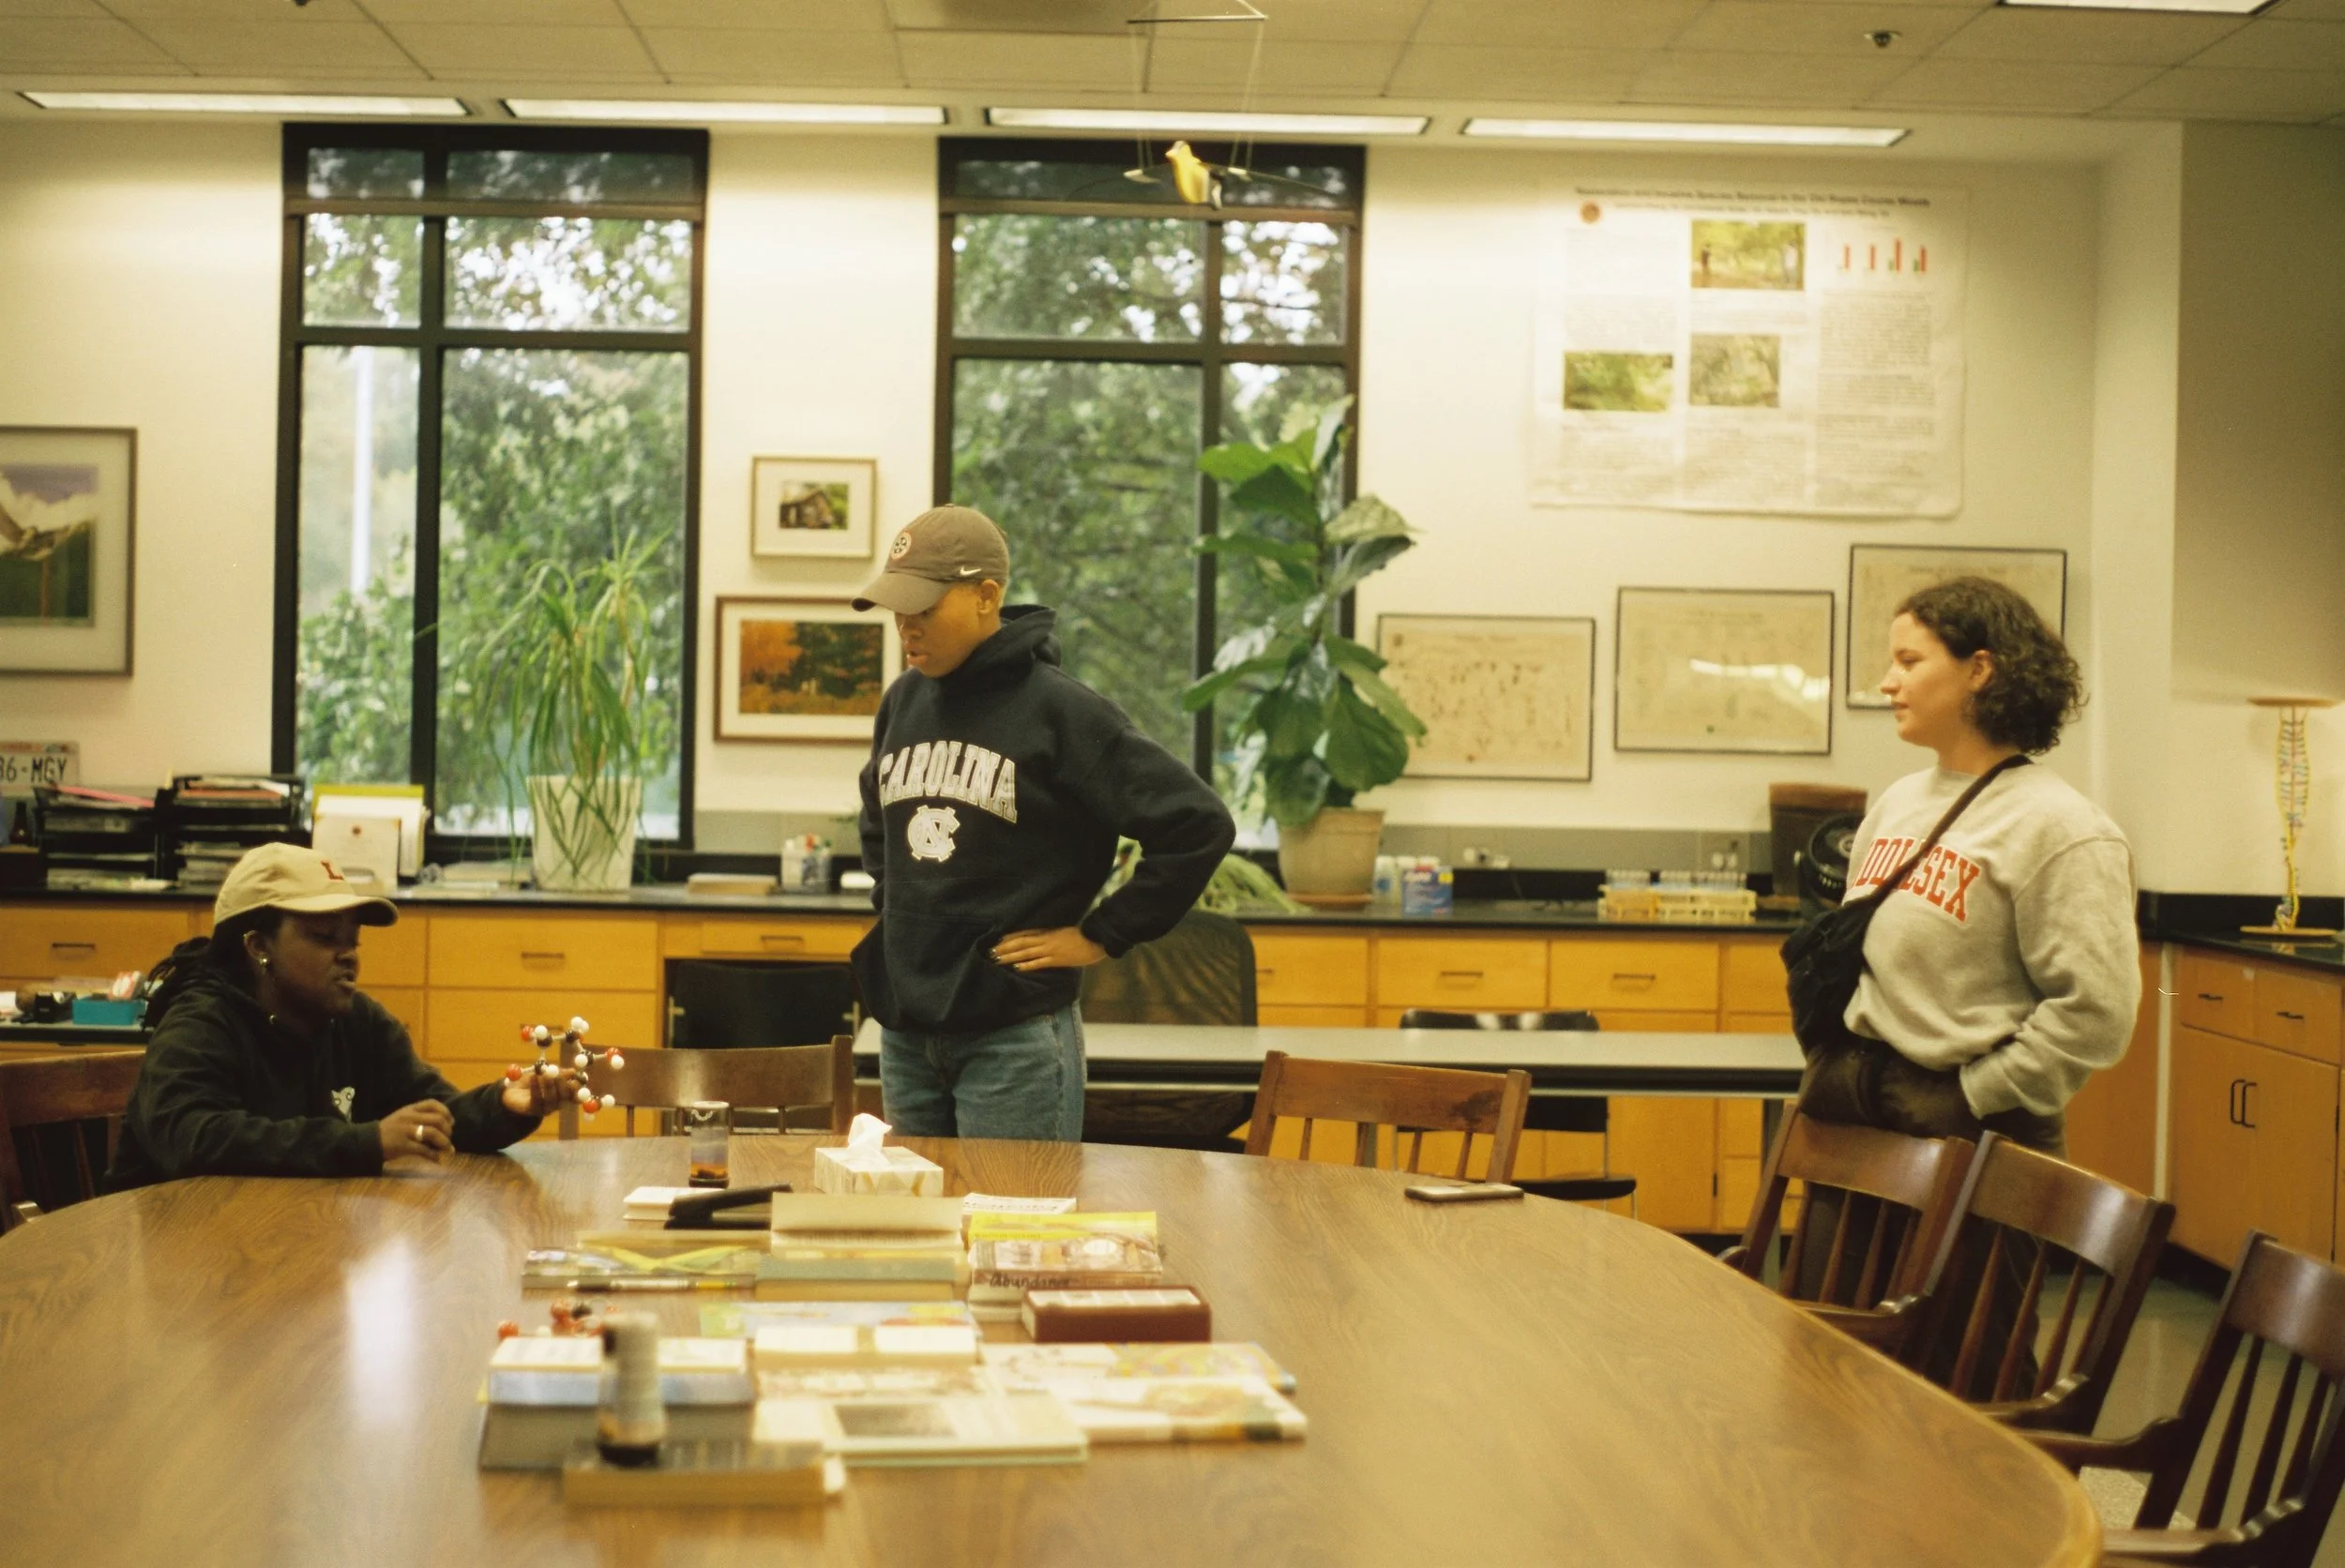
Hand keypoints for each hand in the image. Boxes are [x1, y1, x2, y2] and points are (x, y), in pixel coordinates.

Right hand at [379, 1100, 454, 1163]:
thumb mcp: (402, 1118)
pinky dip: (434, 1155)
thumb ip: (419, 1117)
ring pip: (432, 1133)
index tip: (451, 1122)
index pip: (432, 1103)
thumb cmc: (388, 1131)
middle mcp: (409, 1117)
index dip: (446, 1112)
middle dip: (448, 1130)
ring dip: (444, 1142)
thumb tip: (442, 1125)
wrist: (367, 1142)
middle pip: (437, 1119)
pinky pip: (423, 1149)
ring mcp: (405, 1131)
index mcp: (409, 1109)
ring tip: (448, 1149)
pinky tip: (438, 1160)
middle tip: (449, 1138)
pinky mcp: (402, 1145)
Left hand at [501, 1064, 582, 1117]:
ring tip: (545, 1074)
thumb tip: (573, 1072)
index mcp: (563, 1095)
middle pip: (564, 1097)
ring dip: (549, 1086)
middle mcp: (557, 1103)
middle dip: (563, 1085)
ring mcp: (545, 1108)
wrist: (512, 1091)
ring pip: (551, 1099)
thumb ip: (559, 1073)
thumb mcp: (546, 1074)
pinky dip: (535, 1087)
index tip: (576, 1080)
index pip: (575, 1095)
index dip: (578, 1089)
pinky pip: (536, 1099)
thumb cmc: (532, 1081)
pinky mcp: (532, 1109)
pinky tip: (533, 1077)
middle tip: (559, 1074)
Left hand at [991, 927, 1107, 972]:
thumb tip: (1041, 940)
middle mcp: (1045, 940)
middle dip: (1005, 948)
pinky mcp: (1056, 959)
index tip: (997, 941)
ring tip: (997, 960)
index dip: (1010, 938)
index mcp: (1047, 932)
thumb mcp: (1063, 932)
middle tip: (991, 952)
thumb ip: (1051, 936)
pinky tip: (1016, 968)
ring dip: (1010, 957)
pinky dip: (1027, 965)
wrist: (1096, 939)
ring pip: (1025, 953)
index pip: (1024, 934)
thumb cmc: (1082, 936)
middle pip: (1020, 943)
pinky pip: (1038, 963)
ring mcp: (1050, 950)